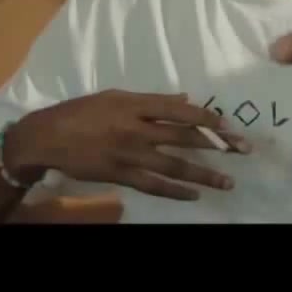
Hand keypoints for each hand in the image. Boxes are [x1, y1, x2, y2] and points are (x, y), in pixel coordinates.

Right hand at [5, 89, 249, 200]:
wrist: (48, 138)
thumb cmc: (80, 112)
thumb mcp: (115, 96)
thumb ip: (150, 100)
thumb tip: (183, 100)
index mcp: (135, 105)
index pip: (180, 110)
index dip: (207, 118)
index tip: (228, 124)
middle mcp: (137, 129)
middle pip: (185, 136)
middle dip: (217, 143)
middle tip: (242, 149)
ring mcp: (130, 154)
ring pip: (175, 165)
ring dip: (204, 174)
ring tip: (227, 181)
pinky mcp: (121, 175)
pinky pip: (154, 185)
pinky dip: (176, 191)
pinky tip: (194, 195)